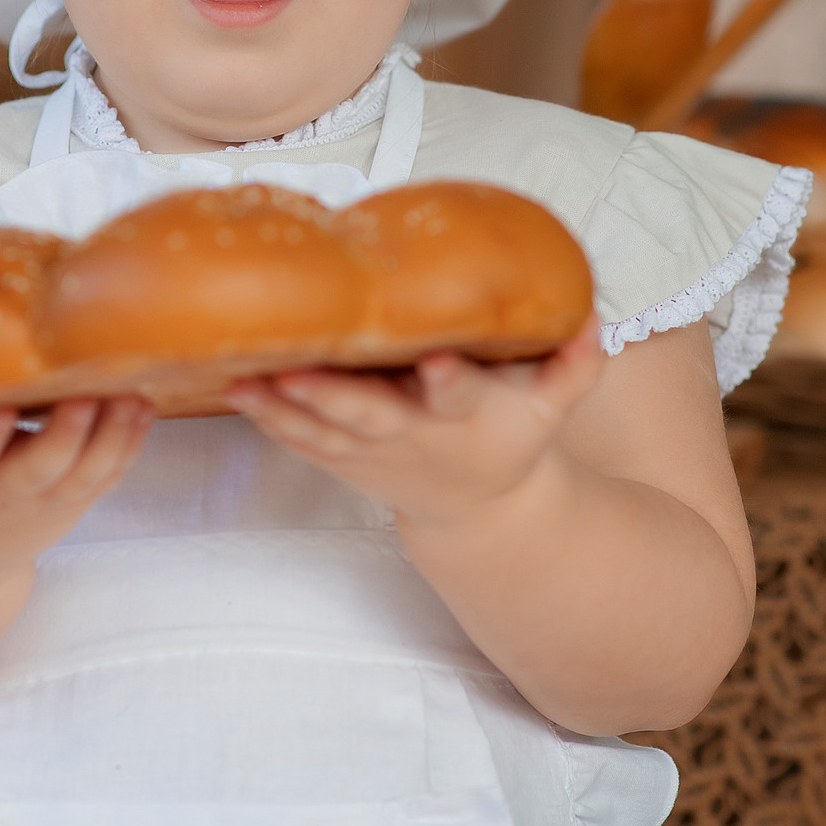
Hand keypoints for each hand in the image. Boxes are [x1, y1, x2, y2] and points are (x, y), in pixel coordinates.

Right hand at [0, 396, 153, 582]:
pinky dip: (129, 444)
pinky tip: (142, 401)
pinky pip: (109, 475)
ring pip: (86, 473)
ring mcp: (44, 501)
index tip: (1, 406)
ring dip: (111, 434)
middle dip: (65, 432)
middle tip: (87, 389)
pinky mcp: (75, 502)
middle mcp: (1, 494)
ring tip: (130, 389)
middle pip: (41, 468)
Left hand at [225, 316, 604, 526]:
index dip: (447, 379)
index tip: (434, 358)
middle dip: (332, 397)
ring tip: (242, 375)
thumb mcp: (552, 408)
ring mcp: (370, 452)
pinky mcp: (340, 458)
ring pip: (320, 430)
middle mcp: (413, 436)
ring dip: (279, 406)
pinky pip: (297, 439)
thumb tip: (591, 314)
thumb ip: (574, 363)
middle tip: (295, 372)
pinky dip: (266, 418)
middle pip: (370, 416)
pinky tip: (233, 387)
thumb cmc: (509, 438)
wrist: (477, 511)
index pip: (458, 394)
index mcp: (465, 418)